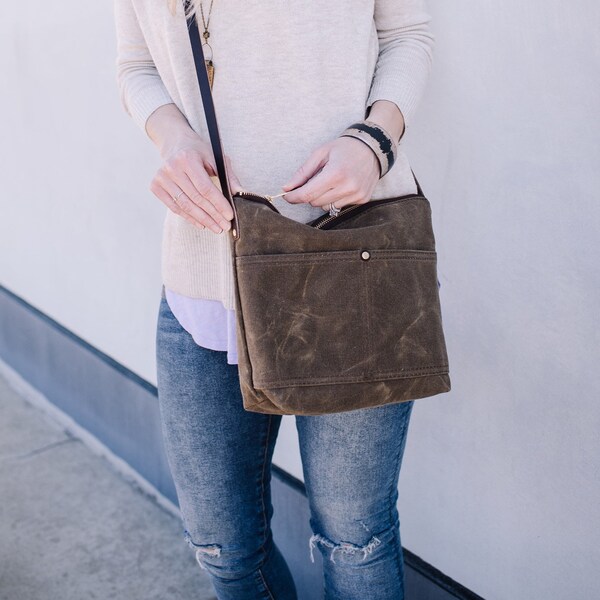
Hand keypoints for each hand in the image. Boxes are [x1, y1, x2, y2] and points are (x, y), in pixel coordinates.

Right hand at [147, 105, 242, 232]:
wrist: (175, 144)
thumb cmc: (198, 152)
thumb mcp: (216, 157)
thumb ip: (228, 175)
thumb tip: (239, 192)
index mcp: (187, 158)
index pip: (205, 188)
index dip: (218, 204)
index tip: (229, 215)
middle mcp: (171, 168)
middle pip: (196, 199)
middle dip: (213, 215)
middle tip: (224, 226)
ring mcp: (161, 177)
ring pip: (185, 206)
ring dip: (202, 220)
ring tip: (215, 228)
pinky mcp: (155, 186)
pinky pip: (174, 207)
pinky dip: (189, 217)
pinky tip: (201, 223)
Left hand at [280, 136, 379, 209]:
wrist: (373, 147)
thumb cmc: (345, 148)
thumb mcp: (321, 153)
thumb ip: (303, 172)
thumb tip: (287, 188)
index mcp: (335, 173)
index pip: (308, 194)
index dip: (293, 197)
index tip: (287, 196)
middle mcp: (348, 187)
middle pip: (315, 202)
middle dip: (309, 194)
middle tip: (313, 181)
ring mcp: (356, 195)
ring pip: (326, 207)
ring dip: (322, 197)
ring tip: (330, 182)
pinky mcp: (362, 199)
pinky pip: (339, 206)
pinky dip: (335, 198)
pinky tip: (341, 185)